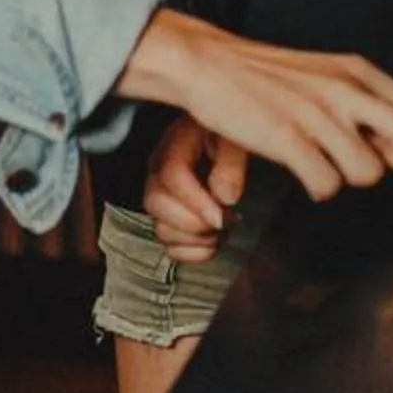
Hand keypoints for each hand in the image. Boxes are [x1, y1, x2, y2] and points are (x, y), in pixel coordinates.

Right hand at [113, 9, 392, 202]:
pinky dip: (314, 186)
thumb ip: (365, 106)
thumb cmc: (269, 78)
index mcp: (360, 74)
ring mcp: (321, 113)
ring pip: (366, 174)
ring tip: (312, 153)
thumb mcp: (326, 78)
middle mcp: (348, 89)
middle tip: (357, 154)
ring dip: (342, 176)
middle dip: (391, 163)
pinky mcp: (291, 136)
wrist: (210, 63)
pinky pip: (326, 185)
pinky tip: (296, 165)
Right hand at [142, 117, 247, 264]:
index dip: (196, 201)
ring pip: (161, 229)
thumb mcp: (236, 140)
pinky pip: (168, 246)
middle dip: (194, 222)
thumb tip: (224, 196)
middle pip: (156, 203)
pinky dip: (192, 253)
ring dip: (196, 239)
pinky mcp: (168, 218)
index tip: (222, 215)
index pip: (171, 175)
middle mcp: (159, 171)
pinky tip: (212, 241)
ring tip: (223, 229)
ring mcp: (161, 197)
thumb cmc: (229, 140)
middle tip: (226, 220)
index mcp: (174, 145)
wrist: (225, 146)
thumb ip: (231, 163)